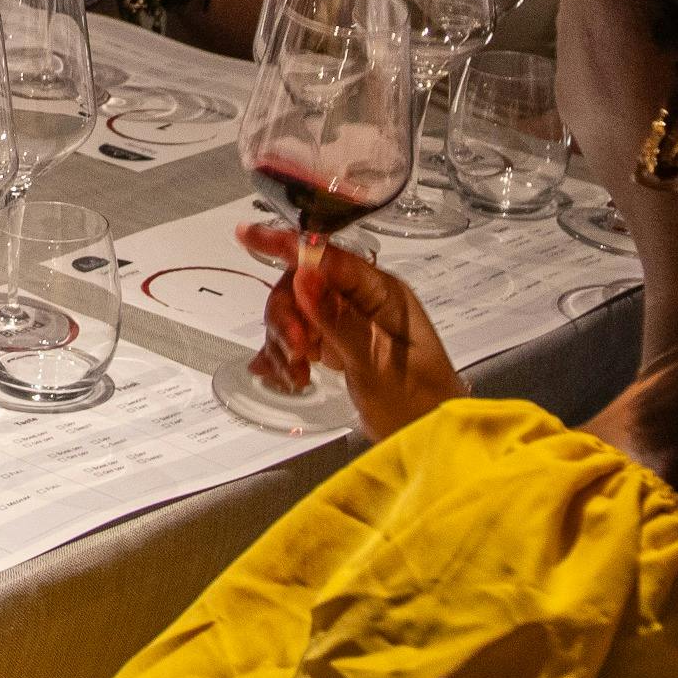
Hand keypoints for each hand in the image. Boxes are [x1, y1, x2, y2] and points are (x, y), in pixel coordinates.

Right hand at [236, 224, 464, 439]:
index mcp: (380, 292)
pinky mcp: (339, 347)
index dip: (285, 245)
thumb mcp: (377, 363)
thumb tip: (303, 275)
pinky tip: (284, 377)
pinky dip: (286, 358)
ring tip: (297, 378)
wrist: (431, 442)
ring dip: (286, 345)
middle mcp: (362, 300)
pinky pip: (300, 340)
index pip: (326, 257)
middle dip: (288, 319)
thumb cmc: (417, 403)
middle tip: (296, 356)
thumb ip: (339, 320)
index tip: (246, 235)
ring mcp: (349, 323)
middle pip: (302, 287)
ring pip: (295, 315)